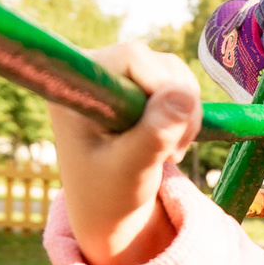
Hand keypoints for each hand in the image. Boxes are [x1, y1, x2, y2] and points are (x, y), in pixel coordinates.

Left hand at [47, 41, 202, 264]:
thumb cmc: (109, 193)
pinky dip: (187, 110)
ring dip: (186, 111)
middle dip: (177, 105)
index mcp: (77, 88)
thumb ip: (155, 134)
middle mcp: (93, 71)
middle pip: (157, 61)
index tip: (167, 134)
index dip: (160, 86)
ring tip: (171, 150)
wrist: (108, 207)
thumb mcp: (131, 170)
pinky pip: (178, 81)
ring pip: (173, 71)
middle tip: (174, 150)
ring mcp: (116, 75)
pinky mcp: (136, 83)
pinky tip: (171, 140)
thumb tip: (184, 95)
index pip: (130, 57)